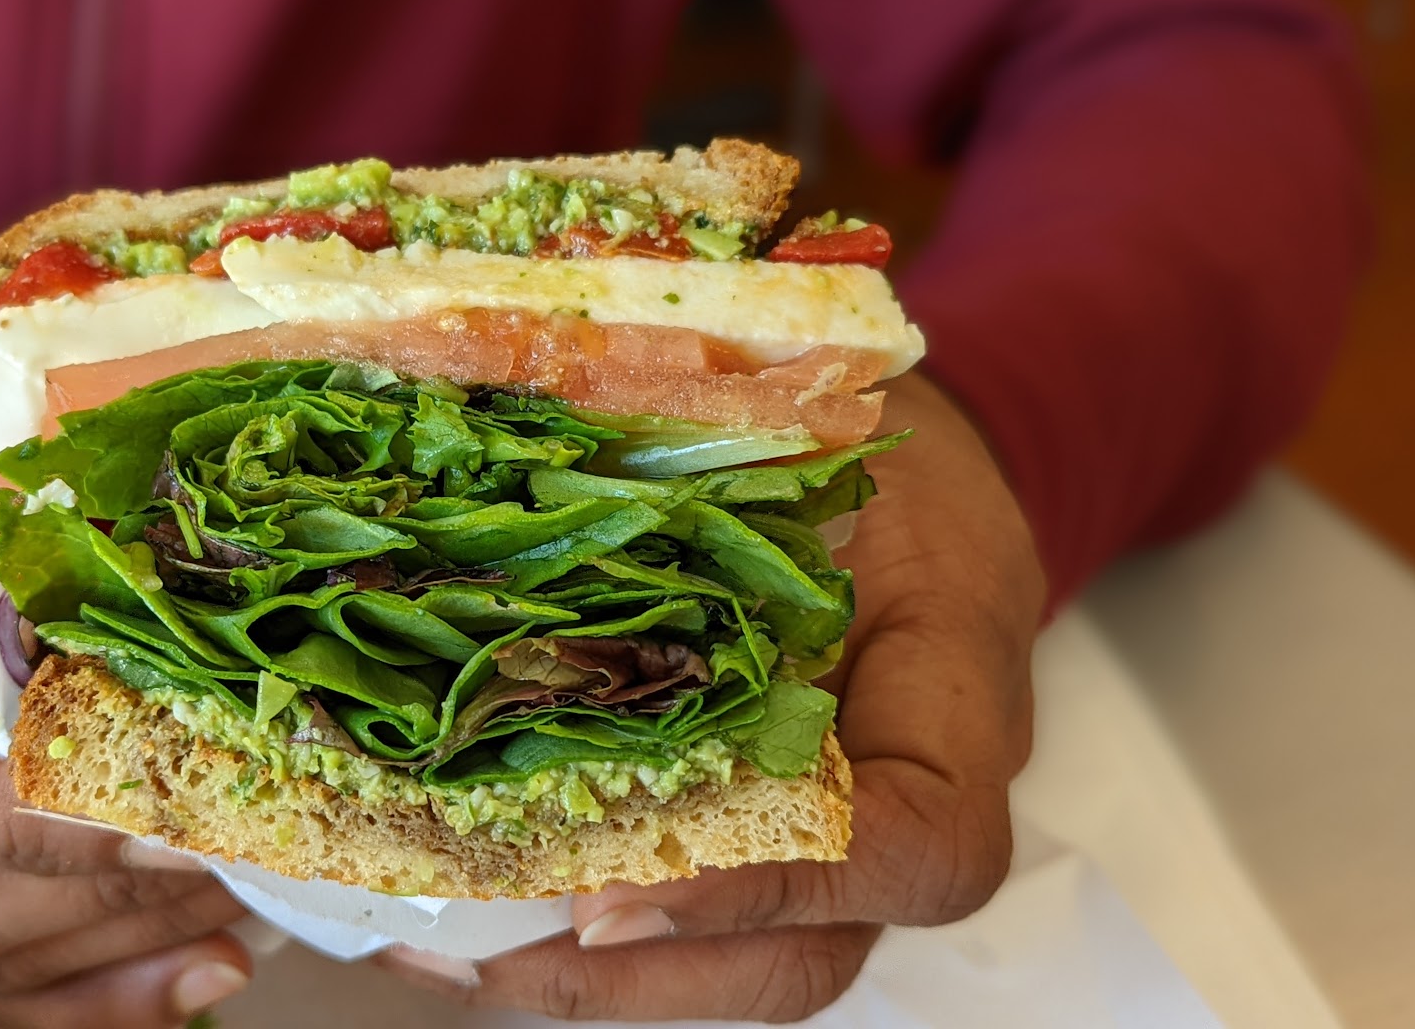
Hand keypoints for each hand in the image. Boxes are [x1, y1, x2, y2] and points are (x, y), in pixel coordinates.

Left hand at [383, 373, 1044, 1021]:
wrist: (932, 475)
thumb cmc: (885, 448)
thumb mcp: (837, 440)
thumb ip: (732, 485)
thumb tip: (530, 475)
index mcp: (958, 694)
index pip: (919, 847)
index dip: (776, 890)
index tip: (620, 891)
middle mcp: (909, 796)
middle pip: (810, 955)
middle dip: (640, 975)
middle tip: (491, 951)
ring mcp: (848, 832)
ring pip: (747, 961)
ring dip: (597, 974)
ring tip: (456, 949)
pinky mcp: (779, 825)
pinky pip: (703, 907)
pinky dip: (591, 927)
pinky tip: (476, 912)